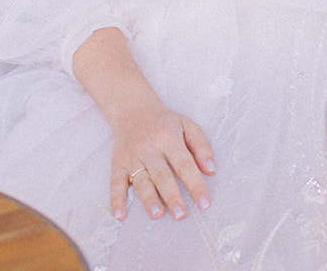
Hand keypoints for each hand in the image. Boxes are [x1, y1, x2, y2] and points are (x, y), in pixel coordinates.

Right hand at [73, 27, 213, 222]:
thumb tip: (211, 170)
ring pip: (140, 180)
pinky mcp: (117, 164)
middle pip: (162, 175)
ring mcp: (132, 156)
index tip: (205, 203)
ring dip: (148, 199)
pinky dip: (116, 199)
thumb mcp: (187, 125)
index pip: (185, 164)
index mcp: (169, 137)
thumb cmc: (165, 122)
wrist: (133, 109)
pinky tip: (120, 215)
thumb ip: (201, 146)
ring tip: (158, 214)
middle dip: (172, 196)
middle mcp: (150, 147)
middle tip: (181, 215)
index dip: (195, 184)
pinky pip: (115, 183)